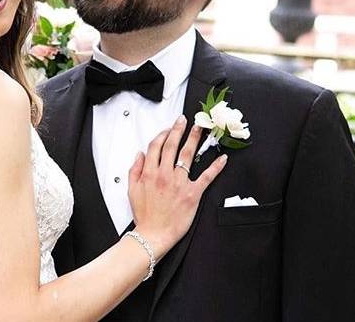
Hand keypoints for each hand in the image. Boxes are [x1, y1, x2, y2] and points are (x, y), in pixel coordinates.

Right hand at [128, 115, 226, 259]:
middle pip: (172, 146)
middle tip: (184, 120)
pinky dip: (216, 167)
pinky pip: (206, 177)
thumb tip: (139, 154)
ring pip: (188, 156)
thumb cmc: (144, 215)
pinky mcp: (193, 194)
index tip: (167, 129)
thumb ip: (135, 170)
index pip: (156, 147)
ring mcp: (180, 183)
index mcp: (150, 173)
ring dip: (194, 139)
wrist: (153, 234)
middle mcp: (165, 175)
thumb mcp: (132, 190)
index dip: (162, 135)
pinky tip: (222, 159)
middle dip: (179, 130)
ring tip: (200, 129)